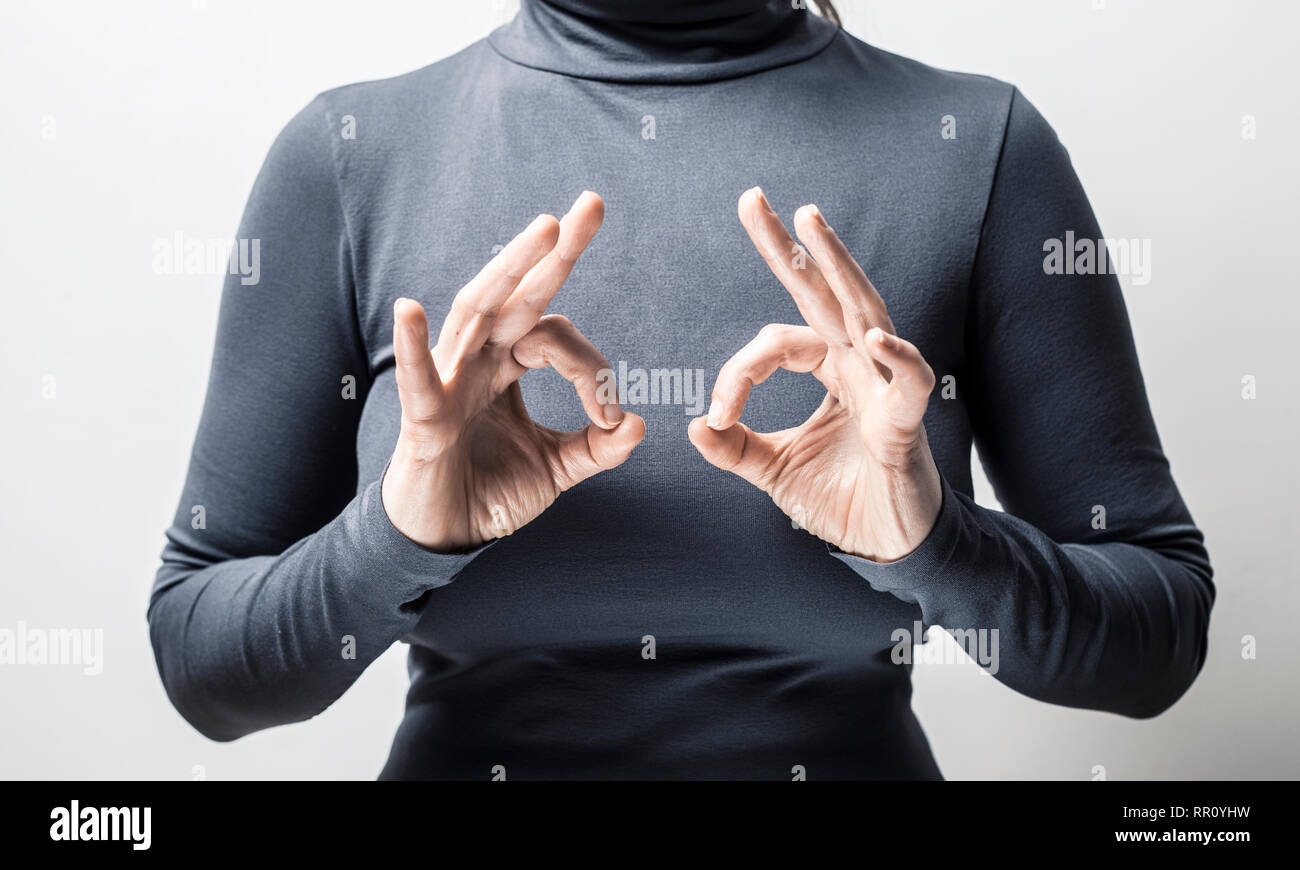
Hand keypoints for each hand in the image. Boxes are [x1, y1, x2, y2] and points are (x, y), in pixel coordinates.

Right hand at [382, 191, 644, 551]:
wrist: (442, 538)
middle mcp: (478, 361)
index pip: (557, 338)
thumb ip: (597, 447)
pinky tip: (409, 310)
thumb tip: (640, 423)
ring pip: (477, 313)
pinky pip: (418, 380)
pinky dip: (415, 347)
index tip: (613, 418)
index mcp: (508, 366)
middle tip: (592, 203)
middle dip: (554, 250)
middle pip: (517, 294)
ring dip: (509, 270)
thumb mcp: (557, 468)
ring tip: (543, 230)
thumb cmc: (490, 493)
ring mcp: (448, 384)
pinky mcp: (424, 421)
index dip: (594, 371)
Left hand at [689, 188, 941, 561]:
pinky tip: (874, 338)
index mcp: (829, 369)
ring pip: (863, 313)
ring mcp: (887, 387)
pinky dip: (897, 358)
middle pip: (822, 293)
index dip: (740, 372)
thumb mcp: (775, 472)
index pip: (777, 342)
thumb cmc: (843, 499)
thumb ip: (736, 448)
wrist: (889, 544)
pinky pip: (909, 380)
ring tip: (809, 222)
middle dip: (788, 247)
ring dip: (838, 267)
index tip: (718, 414)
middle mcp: (858, 365)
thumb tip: (694, 424)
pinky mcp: (909, 423)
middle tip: (753, 199)